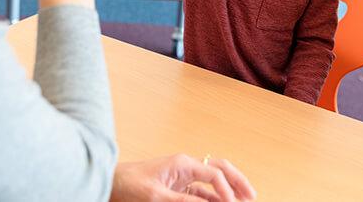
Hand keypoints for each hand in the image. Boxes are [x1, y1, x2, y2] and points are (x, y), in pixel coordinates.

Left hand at [110, 154, 256, 201]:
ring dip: (228, 190)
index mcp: (182, 163)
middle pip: (219, 169)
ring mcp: (183, 176)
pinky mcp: (178, 187)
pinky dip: (214, 199)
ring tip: (243, 200)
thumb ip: (183, 201)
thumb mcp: (156, 196)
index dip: (227, 191)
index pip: (213, 174)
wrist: (110, 183)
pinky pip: (202, 192)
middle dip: (237, 181)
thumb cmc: (128, 185)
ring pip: (213, 181)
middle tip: (252, 195)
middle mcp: (186, 167)